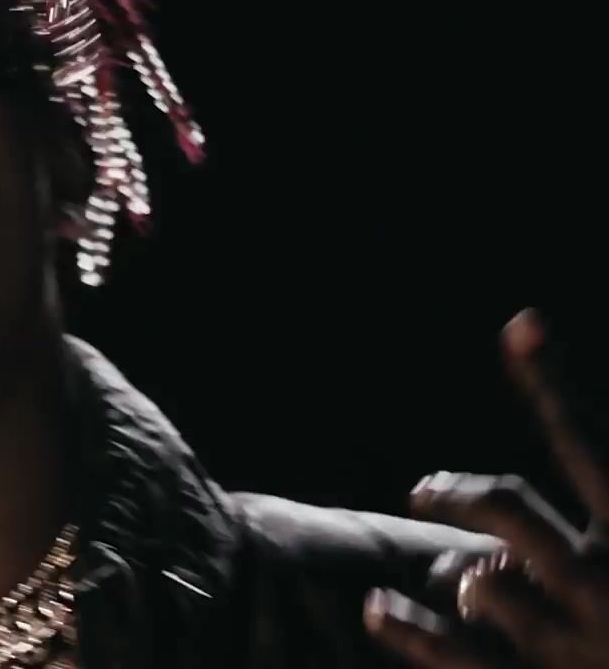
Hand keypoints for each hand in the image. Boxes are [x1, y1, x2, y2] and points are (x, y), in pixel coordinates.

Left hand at [363, 309, 608, 667]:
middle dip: (455, 492)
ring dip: (463, 580)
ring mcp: (569, 639)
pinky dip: (407, 627)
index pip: (589, 444)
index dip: (554, 384)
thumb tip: (529, 452)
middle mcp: (605, 583)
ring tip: (477, 597)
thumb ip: (600, 505)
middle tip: (423, 490)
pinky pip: (451, 652)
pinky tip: (375, 606)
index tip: (521, 326)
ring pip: (476, 579)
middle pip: (505, 505)